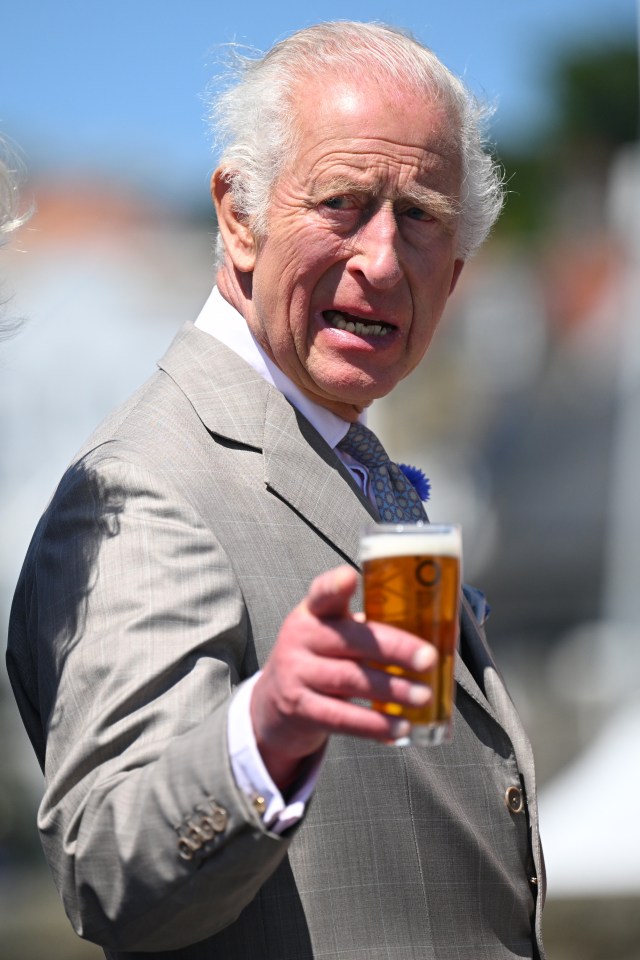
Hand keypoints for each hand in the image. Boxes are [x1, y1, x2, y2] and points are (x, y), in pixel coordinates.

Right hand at [250, 565, 436, 788]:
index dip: (334, 585)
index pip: (323, 593)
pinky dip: (374, 725)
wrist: (274, 701)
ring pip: (350, 680)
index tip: (350, 577)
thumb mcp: (332, 635)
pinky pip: (342, 718)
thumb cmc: (320, 660)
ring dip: (392, 689)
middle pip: (350, 639)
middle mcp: (301, 638)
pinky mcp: (299, 708)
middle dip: (395, 649)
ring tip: (423, 696)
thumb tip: (435, 638)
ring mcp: (296, 673)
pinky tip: (400, 728)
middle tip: (429, 659)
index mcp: (314, 612)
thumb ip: (367, 631)